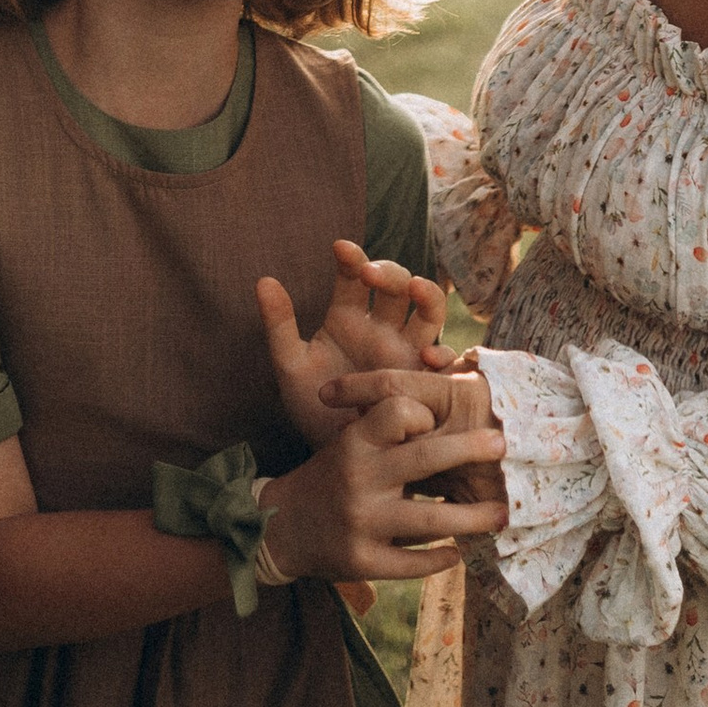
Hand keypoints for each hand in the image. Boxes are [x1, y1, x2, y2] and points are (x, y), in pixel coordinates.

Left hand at [256, 239, 453, 450]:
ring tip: (415, 289)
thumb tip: (263, 280)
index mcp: (347, 317)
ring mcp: (406, 352)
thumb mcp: (291, 368)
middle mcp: (381, 328)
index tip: (341, 249)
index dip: (352, 257)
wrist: (334, 456)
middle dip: (389, 272)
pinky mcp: (424, 382)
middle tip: (370, 274)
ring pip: (429, 311)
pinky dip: (443, 354)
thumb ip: (279, 326)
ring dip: (426, 295)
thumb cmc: (313, 409)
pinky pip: (444, 363)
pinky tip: (429, 355)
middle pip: (398, 284)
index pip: (355, 274)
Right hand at [256, 371, 507, 586]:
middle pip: (425, 459)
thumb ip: (388, 424)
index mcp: (354, 442)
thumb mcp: (350, 440)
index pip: (397, 411)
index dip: (426, 411)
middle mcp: (358, 479)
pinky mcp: (362, 562)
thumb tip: (444, 392)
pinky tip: (458, 552)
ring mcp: (361, 523)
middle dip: (470, 450)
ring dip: (472, 519)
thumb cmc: (332, 474)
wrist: (280, 526)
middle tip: (504, 445)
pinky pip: (414, 564)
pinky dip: (441, 558)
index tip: (450, 415)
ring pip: (430, 522)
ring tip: (501, 515)